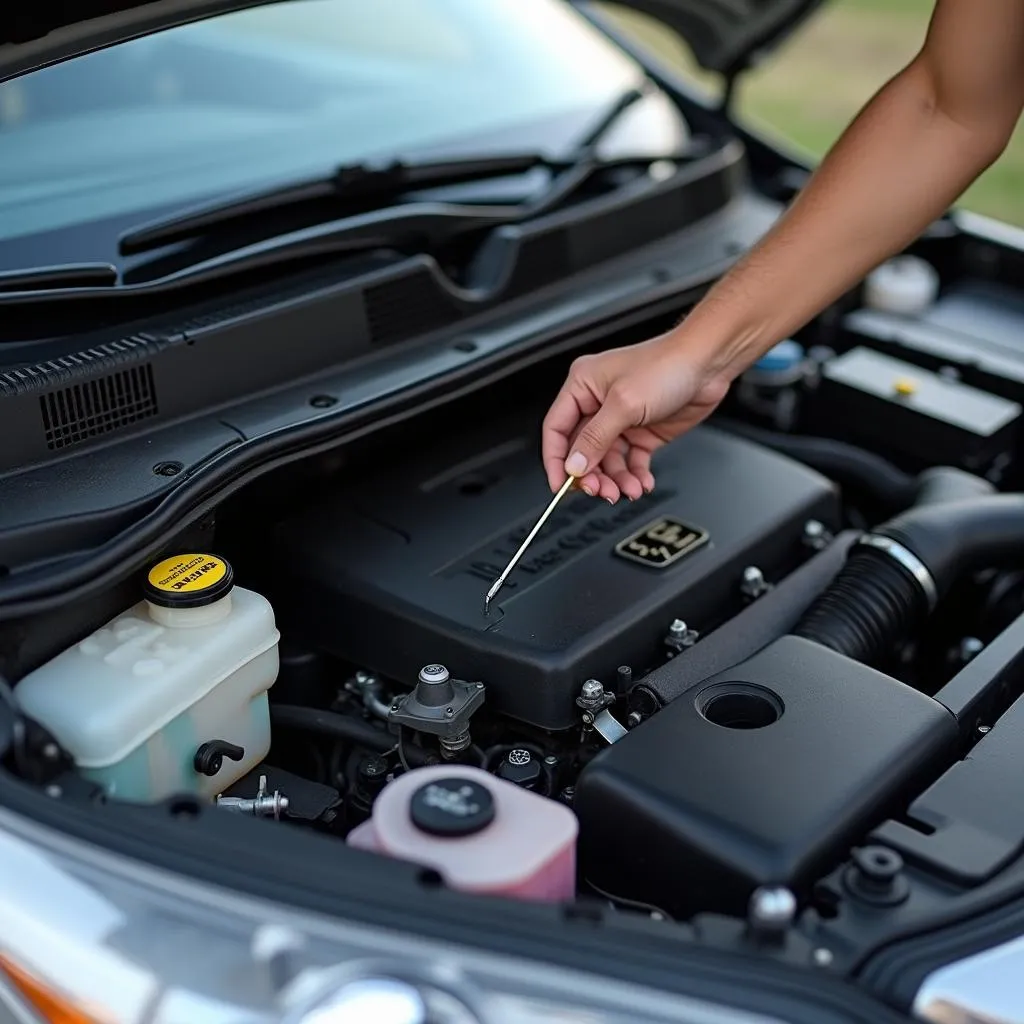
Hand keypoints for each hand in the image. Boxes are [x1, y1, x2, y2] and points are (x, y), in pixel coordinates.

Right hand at [542, 331, 729, 501]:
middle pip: (582, 450)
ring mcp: (621, 419)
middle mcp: (598, 403)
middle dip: (591, 474)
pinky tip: (642, 483)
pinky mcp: (643, 432)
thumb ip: (595, 438)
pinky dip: (635, 475)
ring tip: (628, 489)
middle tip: (600, 491)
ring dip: (616, 479)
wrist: (709, 363)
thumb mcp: (624, 404)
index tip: (561, 486)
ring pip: (607, 460)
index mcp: (583, 386)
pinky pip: (631, 461)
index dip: (556, 460)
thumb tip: (574, 465)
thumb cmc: (667, 364)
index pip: (557, 429)